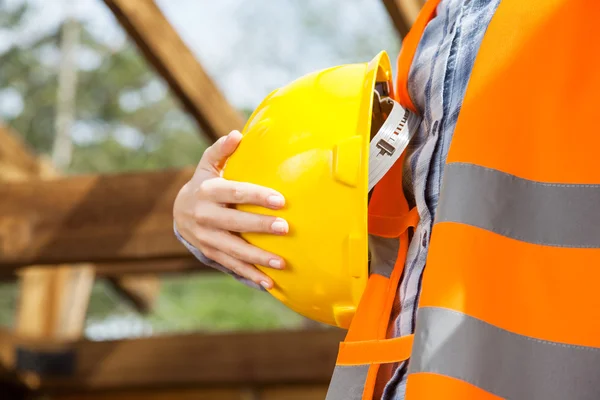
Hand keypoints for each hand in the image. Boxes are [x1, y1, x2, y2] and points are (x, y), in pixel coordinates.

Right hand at [173, 130, 286, 288]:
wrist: (178, 212)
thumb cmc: (204, 184)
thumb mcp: (207, 165)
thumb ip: (221, 151)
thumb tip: (237, 135)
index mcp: (208, 192)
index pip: (236, 192)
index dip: (257, 196)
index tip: (280, 200)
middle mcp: (205, 216)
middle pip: (236, 223)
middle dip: (261, 226)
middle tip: (285, 229)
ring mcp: (206, 238)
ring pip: (234, 250)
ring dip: (258, 258)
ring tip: (281, 263)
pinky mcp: (210, 253)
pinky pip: (231, 265)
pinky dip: (249, 274)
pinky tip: (269, 282)